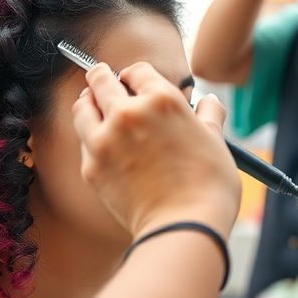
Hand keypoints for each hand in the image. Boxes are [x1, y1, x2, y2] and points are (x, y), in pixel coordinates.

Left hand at [72, 62, 241, 237]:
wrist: (184, 227)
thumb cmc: (207, 186)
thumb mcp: (215, 141)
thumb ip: (209, 116)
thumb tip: (210, 103)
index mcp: (161, 99)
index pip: (136, 70)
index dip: (136, 76)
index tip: (134, 82)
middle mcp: (128, 113)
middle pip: (101, 79)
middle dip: (103, 78)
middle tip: (104, 81)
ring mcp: (105, 140)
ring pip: (82, 106)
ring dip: (88, 103)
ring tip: (93, 105)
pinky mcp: (91, 167)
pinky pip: (84, 142)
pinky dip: (90, 138)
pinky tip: (103, 144)